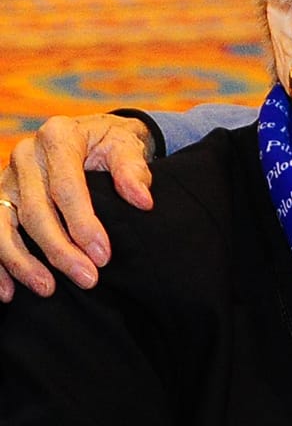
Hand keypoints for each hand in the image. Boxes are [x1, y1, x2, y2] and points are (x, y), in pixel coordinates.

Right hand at [0, 114, 154, 300]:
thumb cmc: (112, 142)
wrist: (92, 133)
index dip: (83, 224)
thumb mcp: (128, 146)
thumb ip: (134, 171)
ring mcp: (7, 176)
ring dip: (23, 263)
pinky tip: (7, 292)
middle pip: (35, 211)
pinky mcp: (0, 197)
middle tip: (87, 279)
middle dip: (60, 250)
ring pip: (4, 226)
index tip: (103, 256)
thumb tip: (143, 201)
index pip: (66, 187)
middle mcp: (26, 155)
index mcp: (58, 137)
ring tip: (48, 289)